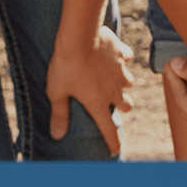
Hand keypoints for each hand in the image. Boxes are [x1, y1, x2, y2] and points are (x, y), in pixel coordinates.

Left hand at [47, 25, 133, 155]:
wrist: (80, 36)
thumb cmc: (65, 66)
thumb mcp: (57, 92)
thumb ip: (59, 114)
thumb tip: (57, 135)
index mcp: (98, 103)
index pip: (109, 129)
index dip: (114, 142)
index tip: (116, 150)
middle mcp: (114, 90)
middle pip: (127, 106)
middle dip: (123, 107)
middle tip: (113, 104)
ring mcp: (121, 72)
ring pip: (129, 83)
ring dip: (123, 83)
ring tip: (112, 78)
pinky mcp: (122, 53)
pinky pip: (127, 59)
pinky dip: (122, 59)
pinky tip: (114, 55)